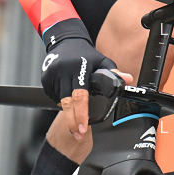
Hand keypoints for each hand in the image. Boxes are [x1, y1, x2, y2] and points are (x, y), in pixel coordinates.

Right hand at [41, 19, 116, 138]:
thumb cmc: (85, 54)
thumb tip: (128, 80)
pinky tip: (67, 95)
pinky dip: (61, 100)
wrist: (65, 40)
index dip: (81, 114)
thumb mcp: (102, 61)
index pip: (80, 96)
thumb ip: (114, 72)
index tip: (83, 128)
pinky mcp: (45, 78)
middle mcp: (63, 72)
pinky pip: (53, 96)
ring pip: (60, 101)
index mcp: (79, 68)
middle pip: (67, 103)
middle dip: (72, 121)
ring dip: (68, 109)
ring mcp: (52, 75)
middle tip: (78, 134)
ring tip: (76, 107)